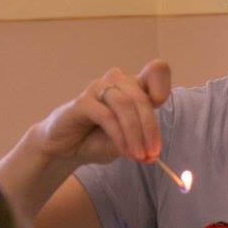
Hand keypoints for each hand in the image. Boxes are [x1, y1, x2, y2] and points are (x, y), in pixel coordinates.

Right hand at [33, 59, 170, 168]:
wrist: (65, 149)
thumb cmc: (97, 140)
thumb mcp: (128, 141)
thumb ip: (141, 142)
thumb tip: (153, 154)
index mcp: (133, 87)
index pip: (156, 70)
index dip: (162, 83)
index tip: (160, 105)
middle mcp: (117, 82)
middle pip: (141, 97)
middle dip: (150, 128)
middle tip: (153, 153)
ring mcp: (98, 88)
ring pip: (125, 105)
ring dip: (135, 134)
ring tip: (138, 156)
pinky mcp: (82, 102)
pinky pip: (107, 116)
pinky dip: (119, 136)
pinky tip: (123, 151)